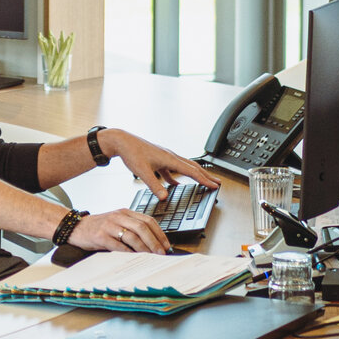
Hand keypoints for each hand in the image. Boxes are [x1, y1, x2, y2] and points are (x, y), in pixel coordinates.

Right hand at [68, 209, 168, 253]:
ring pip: (132, 236)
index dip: (159, 233)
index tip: (166, 245)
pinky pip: (118, 245)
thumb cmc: (98, 227)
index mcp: (125, 212)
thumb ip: (131, 228)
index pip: (147, 220)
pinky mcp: (100, 236)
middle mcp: (118, 216)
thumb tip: (152, 243)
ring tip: (151, 257)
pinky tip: (134, 258)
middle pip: (142, 227)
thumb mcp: (116, 222)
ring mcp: (109, 225)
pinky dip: (128, 253)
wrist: (75, 227)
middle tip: (161, 253)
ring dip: (144, 248)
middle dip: (155, 242)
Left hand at [99, 129, 219, 199]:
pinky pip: (172, 169)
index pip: (192, 171)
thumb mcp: (142, 172)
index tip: (214, 186)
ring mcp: (164, 157)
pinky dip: (177, 177)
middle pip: (193, 167)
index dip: (204, 179)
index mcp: (169, 159)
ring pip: (184, 166)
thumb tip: (165, 197)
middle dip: (205, 176)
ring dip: (194, 174)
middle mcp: (170, 156)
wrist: (121, 141)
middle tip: (217, 183)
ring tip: (203, 181)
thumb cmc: (131, 153)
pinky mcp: (158, 159)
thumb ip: (154, 185)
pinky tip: (175, 184)